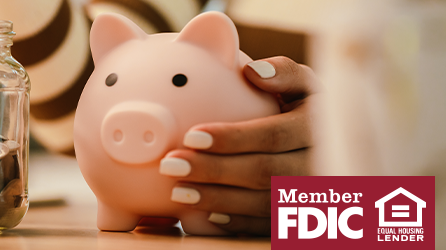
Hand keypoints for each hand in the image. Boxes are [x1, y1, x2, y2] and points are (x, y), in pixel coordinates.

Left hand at [160, 56, 319, 235]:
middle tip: (172, 165)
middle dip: (213, 171)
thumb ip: (284, 72)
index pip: (272, 135)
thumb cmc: (308, 110)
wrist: (336, 148)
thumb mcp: (306, 86)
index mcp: (319, 127)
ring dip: (217, 199)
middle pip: (263, 172)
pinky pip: (267, 226)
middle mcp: (321, 164)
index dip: (232, 138)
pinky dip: (236, 223)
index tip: (192, 136)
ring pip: (262, 203)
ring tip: (179, 191)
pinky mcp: (302, 219)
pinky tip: (206, 216)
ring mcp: (313, 197)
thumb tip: (253, 70)